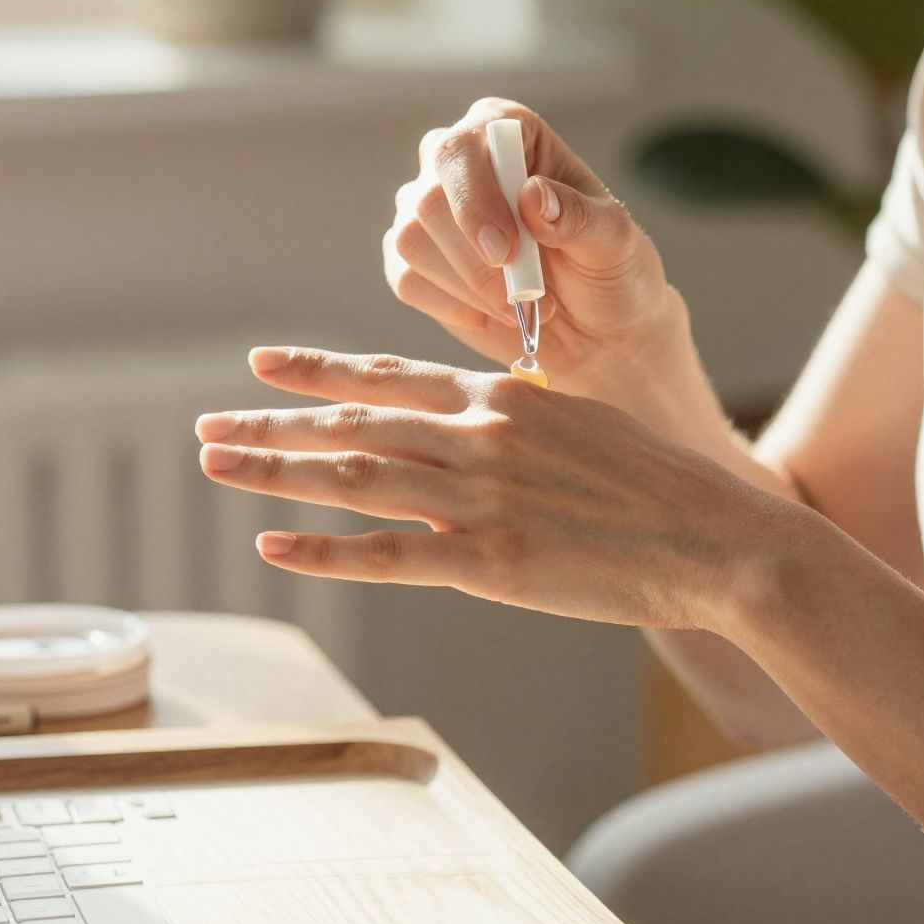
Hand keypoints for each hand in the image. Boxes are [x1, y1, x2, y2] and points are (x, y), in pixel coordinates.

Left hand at [195, 345, 786, 632]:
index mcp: (501, 399)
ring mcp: (479, 496)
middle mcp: (479, 435)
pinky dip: (325, 550)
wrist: (715, 533)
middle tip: (208, 427)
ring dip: (277, 470)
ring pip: (354, 477)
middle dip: (273, 425)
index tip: (264, 364)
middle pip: (353, 425)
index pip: (388, 377)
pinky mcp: (489, 559)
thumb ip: (520, 427)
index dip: (320, 371)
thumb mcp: (582, 428)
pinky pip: (388, 554)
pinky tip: (272, 545)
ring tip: (215, 467)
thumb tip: (480, 431)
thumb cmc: (659, 486)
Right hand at [382, 97, 678, 393]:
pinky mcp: (416, 258)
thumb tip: (531, 196)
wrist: (596, 330)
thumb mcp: (614, 241)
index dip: (475, 197)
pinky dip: (455, 307)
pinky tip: (494, 314)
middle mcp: (460, 162)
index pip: (463, 146)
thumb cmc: (609, 270)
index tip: (505, 252)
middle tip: (528, 295)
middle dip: (475, 261)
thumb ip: (578, 216)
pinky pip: (408, 279)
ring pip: (412, 240)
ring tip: (522, 306)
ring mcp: (430, 209)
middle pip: (429, 198)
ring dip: (470, 288)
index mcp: (508, 132)